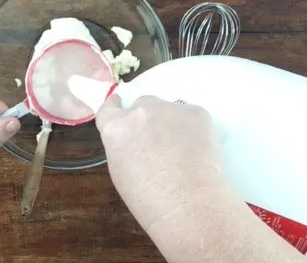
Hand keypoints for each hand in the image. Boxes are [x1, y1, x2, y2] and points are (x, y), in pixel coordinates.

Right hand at [95, 95, 221, 228]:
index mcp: (117, 127)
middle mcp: (141, 112)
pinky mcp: (196, 113)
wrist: (186, 203)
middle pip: (143, 105)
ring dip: (171, 123)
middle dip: (148, 120)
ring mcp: (170, 109)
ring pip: (169, 109)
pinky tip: (196, 150)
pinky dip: (193, 128)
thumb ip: (122, 144)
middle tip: (159, 143)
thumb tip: (133, 138)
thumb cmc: (147, 198)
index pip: (109, 108)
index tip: (119, 105)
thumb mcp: (119, 170)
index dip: (115, 107)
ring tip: (182, 150)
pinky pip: (192, 116)